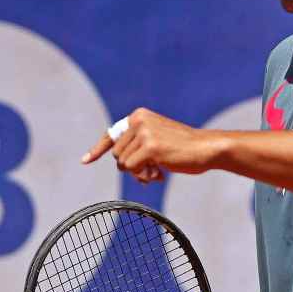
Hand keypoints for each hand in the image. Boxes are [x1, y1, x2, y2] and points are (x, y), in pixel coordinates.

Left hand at [81, 108, 218, 181]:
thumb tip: (121, 164)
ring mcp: (144, 132)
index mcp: (139, 115)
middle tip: (151, 169)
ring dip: (139, 173)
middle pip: (117, 154)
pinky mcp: (150, 146)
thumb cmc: (183, 148)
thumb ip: (138, 146)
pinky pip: (132, 169)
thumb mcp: (157, 139)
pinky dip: (143, 176)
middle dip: (131, 166)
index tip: (85, 161)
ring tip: (158, 170)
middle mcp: (139, 120)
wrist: (206, 148)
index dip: (98, 150)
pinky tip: (160, 173)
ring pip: (123, 163)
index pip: (112, 134)